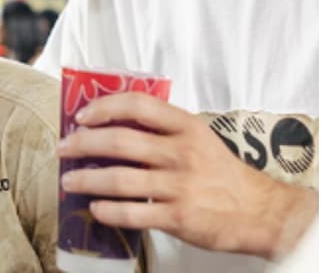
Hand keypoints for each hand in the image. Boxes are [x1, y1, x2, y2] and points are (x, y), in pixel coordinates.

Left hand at [56, 92, 316, 259]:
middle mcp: (180, 152)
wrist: (259, 210)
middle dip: (83, 144)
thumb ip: (163, 129)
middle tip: (64, 148)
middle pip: (120, 141)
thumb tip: (113, 124)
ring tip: (69, 181)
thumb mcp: (198, 137)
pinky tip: (95, 209)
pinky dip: (109, 211)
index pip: (137, 105)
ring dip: (87, 180)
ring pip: (120, 179)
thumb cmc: (221, 172)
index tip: (82, 115)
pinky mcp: (178, 217)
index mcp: (185, 126)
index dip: (104, 106)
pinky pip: (133, 213)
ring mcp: (179, 185)